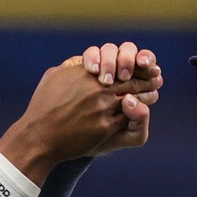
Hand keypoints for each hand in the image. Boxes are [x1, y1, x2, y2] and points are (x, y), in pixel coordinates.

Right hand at [0, 46, 161, 182]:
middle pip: (129, 80)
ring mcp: (101, 108)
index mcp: (85, 73)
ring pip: (132, 99)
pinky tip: (144, 109)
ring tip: (154, 92)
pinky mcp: (104, 127)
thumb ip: (73, 66)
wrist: (40, 136)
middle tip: (157, 78)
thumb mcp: (55, 76)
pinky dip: (137, 112)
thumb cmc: (44, 106)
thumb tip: (85, 59)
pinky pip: (126, 118)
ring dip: (146, 95)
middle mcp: (95, 88)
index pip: (117, 64)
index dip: (134, 64)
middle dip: (146, 79)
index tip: (144, 66)